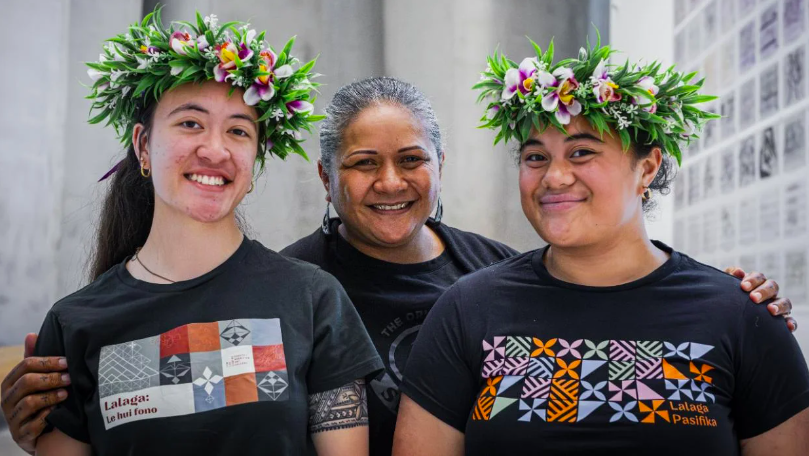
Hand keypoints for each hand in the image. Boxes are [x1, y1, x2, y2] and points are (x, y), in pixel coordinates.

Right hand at [0, 333, 69, 454]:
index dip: (48, 362)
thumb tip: (31, 334)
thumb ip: (33, 359)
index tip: (67, 362)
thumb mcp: (34, 379)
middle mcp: (7, 400)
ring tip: (66, 394)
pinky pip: (33, 425)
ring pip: (30, 403)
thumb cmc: (38, 398)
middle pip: (27, 382)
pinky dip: (47, 417)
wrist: (39, 433)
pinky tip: (58, 411)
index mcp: (10, 383)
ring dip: (51, 396)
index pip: (26, 365)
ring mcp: (12, 418)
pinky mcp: (21, 435)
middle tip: (69, 378)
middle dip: (51, 378)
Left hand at [725, 267, 796, 331]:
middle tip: (754, 298)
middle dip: (764, 291)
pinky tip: (788, 326)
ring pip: (785, 302)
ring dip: (779, 305)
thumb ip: (729, 276)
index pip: (759, 277)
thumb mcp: (726, 288)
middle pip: (772, 287)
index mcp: (756, 284)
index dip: (753, 280)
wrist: (727, 317)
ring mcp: (777, 306)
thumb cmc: (728, 299)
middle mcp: (768, 293)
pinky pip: (790, 321)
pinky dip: (791, 322)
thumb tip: (739, 271)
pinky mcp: (781, 321)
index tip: (743, 286)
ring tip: (771, 310)